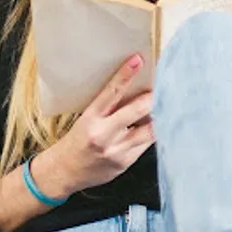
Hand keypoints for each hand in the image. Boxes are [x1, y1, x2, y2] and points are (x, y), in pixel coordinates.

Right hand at [52, 54, 154, 192]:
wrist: (65, 171)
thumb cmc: (77, 141)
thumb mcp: (86, 119)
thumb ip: (108, 108)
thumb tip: (134, 91)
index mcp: (91, 118)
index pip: (111, 92)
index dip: (126, 74)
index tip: (137, 61)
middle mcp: (103, 134)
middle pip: (137, 110)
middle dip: (153, 97)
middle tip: (162, 87)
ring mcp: (116, 150)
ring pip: (149, 130)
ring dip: (159, 117)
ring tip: (165, 107)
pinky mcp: (125, 162)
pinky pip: (146, 145)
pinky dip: (152, 133)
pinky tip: (154, 127)